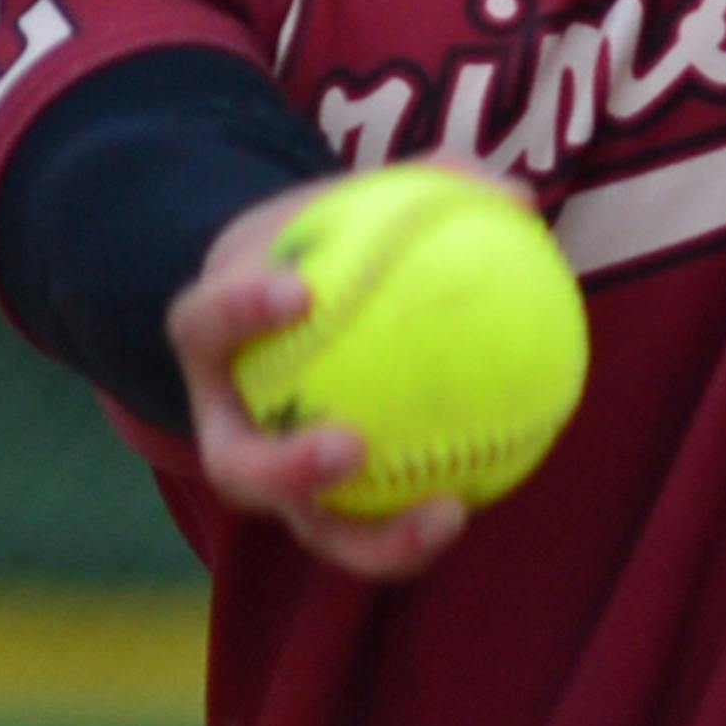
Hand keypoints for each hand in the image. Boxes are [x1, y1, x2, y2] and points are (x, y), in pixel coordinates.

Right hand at [166, 184, 467, 583]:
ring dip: (372, 536)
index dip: (238, 310)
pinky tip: (477, 500)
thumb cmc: (317, 249)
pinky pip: (368, 528)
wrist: (276, 310)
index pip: (203, 322)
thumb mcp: (350, 208)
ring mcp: (269, 479)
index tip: (300, 290)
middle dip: (286, 468)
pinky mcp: (314, 510)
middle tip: (352, 444)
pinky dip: (416, 525)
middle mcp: (225, 423)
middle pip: (237, 467)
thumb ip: (430, 190)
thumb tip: (521, 197)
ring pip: (308, 526)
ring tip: (448, 511)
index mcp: (210, 340)